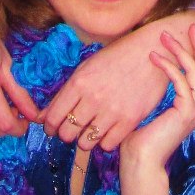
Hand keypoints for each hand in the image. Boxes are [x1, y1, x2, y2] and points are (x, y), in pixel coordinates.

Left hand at [41, 8, 194, 150]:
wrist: (151, 50)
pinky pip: (108, 145)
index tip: (52, 129)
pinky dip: (105, 142)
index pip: (53, 117)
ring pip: (86, 143)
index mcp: (79, 82)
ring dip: (85, 140)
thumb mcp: (86, 68)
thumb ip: (64, 93)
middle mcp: (93, 98)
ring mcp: (112, 110)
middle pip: (67, 133)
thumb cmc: (117, 57)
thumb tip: (43, 116)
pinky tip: (107, 132)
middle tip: (73, 130)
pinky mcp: (130, 119)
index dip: (49, 127)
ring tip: (91, 132)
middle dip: (67, 134)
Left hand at [120, 26, 194, 171]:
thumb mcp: (155, 110)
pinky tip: (155, 56)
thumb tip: (152, 74)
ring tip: (165, 36)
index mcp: (194, 107)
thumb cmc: (141, 139)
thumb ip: (162, 95)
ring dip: (180, 50)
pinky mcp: (186, 111)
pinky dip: (168, 66)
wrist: (142, 162)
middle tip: (191, 25)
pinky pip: (180, 81)